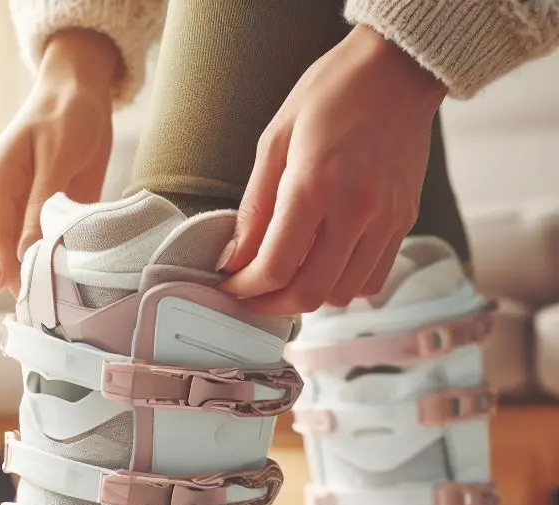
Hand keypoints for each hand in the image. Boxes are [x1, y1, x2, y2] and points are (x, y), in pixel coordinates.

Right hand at [0, 29, 117, 296]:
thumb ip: (42, 203)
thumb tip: (27, 251)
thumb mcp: (59, 155)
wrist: (78, 93)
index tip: (17, 297)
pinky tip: (63, 284)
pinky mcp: (36, 217)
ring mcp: (16, 212)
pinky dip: (50, 264)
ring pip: (20, 254)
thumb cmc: (66, 116)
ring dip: (36, 276)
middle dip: (20, 280)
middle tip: (40, 312)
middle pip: (4, 252)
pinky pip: (39, 247)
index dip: (5, 269)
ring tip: (53, 306)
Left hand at [221, 26, 446, 314]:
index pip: (276, 267)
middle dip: (272, 305)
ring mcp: (386, 219)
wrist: (398, 68)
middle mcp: (356, 209)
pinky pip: (372, 280)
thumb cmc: (331, 95)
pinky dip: (343, 285)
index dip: (246, 289)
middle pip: (310, 294)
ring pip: (342, 295)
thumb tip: (234, 258)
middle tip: (253, 295)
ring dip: (309, 296)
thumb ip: (254, 208)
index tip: (231, 286)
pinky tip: (325, 265)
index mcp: (316, 186)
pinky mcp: (404, 221)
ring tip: (288, 277)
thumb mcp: (275, 141)